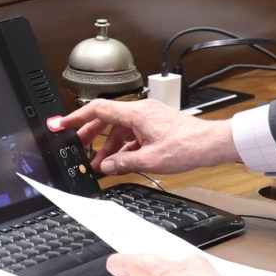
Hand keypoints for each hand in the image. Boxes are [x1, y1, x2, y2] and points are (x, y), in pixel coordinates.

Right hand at [54, 97, 236, 175]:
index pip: (98, 109)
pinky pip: (132, 134)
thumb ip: (123, 163)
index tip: (62, 123)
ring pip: (119, 129)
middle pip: (106, 119)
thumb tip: (106, 166)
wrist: (213, 145)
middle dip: (90, 135)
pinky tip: (120, 162)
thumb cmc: (188, 147)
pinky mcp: (156, 126)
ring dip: (108, 146)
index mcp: (136, 113)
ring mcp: (149, 118)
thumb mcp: (149, 160)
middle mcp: (141, 111)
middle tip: (78, 147)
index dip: (76, 116)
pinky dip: (123, 147)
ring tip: (100, 165)